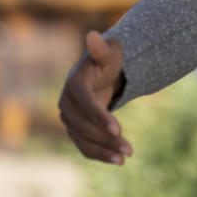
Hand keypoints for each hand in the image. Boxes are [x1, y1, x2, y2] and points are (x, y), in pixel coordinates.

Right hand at [58, 30, 131, 164]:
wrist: (101, 73)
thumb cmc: (107, 60)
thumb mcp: (109, 52)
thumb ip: (102, 48)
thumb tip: (92, 35)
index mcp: (74, 84)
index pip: (85, 103)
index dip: (100, 116)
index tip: (118, 129)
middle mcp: (67, 104)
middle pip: (84, 126)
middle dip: (107, 138)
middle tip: (130, 149)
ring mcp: (69, 119)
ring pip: (84, 140)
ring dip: (105, 151)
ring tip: (126, 158)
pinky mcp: (75, 130)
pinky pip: (85, 146)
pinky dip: (100, 155)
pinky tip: (118, 161)